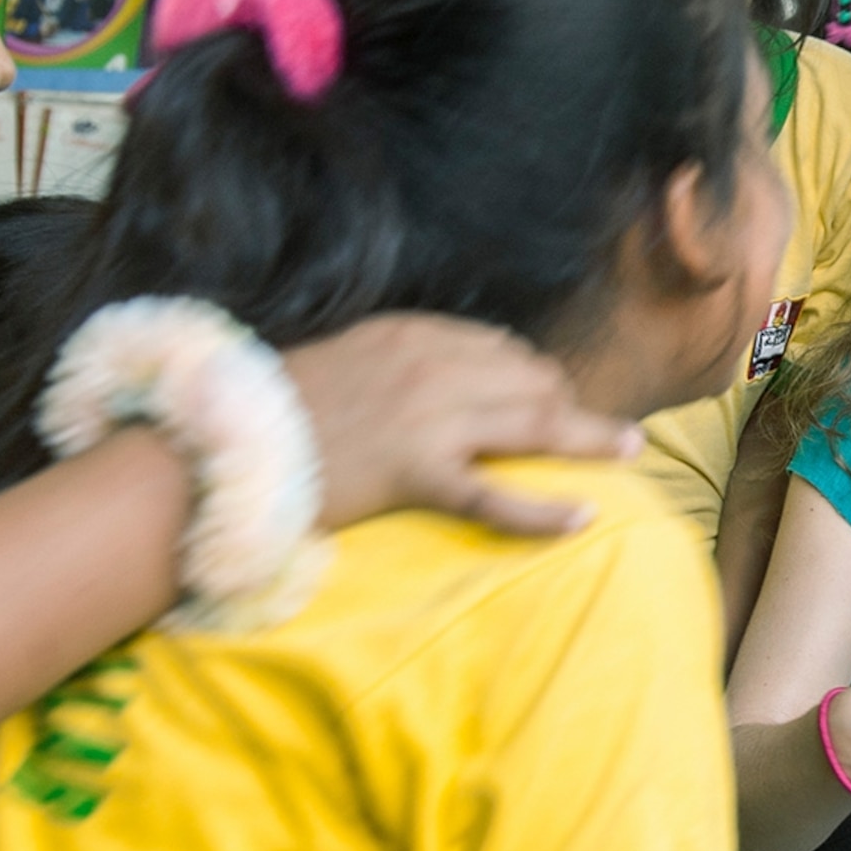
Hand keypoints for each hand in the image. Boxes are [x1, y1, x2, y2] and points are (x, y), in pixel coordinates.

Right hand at [283, 315, 635, 537]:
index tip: (553, 396)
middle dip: (568, 404)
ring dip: (588, 436)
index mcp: (412, 334)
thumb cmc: (279, 410)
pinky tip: (585, 516)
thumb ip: (402, 363)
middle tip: (599, 430)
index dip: (534, 376)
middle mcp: (430, 366)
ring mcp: (427, 418)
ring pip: (532, 425)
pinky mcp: (415, 473)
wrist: (222, 443)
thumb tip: (454, 376)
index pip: (501, 349)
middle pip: (529, 381)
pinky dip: (544, 510)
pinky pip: (496, 495)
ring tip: (628, 449)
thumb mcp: (349, 360)